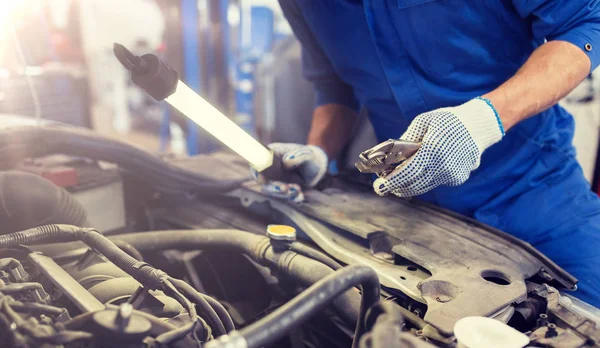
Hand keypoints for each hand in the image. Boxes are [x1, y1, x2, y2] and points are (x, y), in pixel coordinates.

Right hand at [252, 143, 327, 200]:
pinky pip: (284, 197)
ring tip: (297, 190)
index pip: (258, 161)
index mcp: (272, 154)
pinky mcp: (282, 191)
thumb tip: (285, 162)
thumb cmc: (309, 157)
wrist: (317, 169)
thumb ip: (297, 156)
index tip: (262, 180)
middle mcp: (270, 168)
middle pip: (264, 180)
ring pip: (273, 190)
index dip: (256, 170)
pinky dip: (292, 198)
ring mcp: (275, 180)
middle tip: (284, 188)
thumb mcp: (306, 155)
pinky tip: (300, 196)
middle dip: (273, 187)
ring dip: (283, 193)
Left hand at [373, 97, 504, 196]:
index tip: (379, 186)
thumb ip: (406, 139)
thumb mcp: (423, 122)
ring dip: (408, 186)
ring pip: (423, 186)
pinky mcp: (457, 179)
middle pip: (413, 184)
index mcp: (432, 150)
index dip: (391, 182)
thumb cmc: (449, 120)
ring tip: (396, 183)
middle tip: (383, 186)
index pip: (407, 172)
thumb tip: (390, 153)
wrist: (479, 126)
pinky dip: (424, 180)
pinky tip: (417, 174)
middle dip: (396, 186)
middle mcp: (443, 166)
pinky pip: (435, 183)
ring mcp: (452, 175)